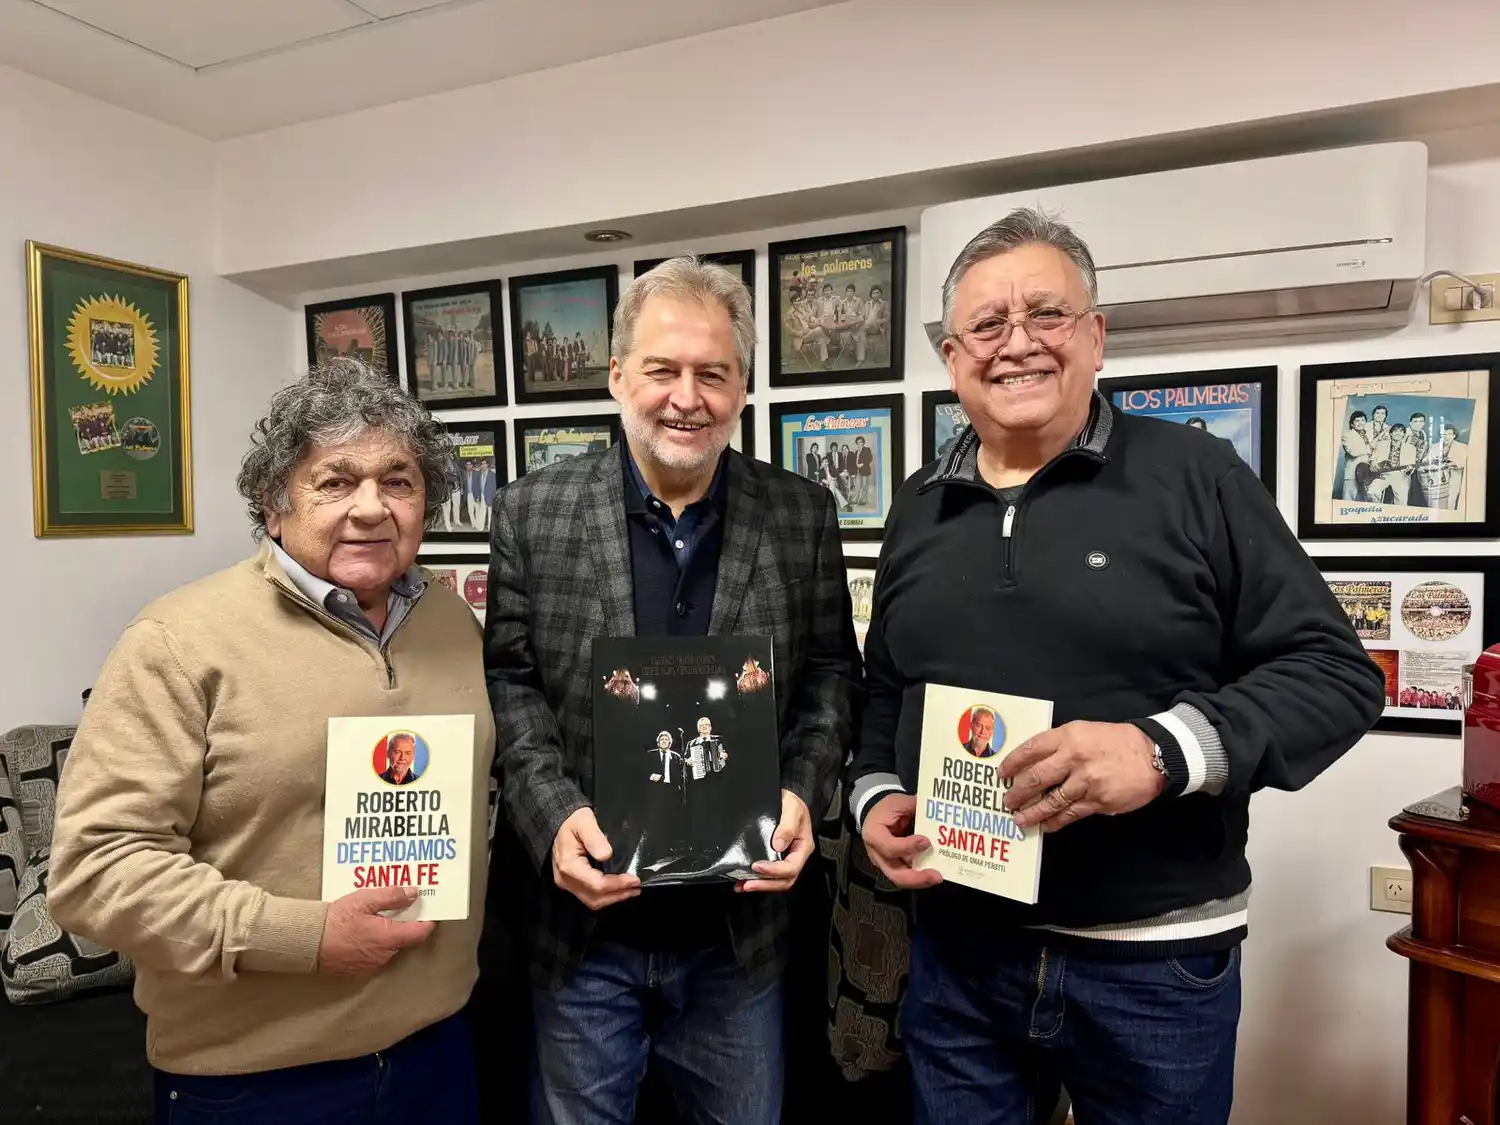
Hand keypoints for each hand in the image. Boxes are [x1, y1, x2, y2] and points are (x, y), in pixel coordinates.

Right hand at [317, 885, 434, 975]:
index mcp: (389, 938)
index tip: (430, 910)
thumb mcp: (364, 900)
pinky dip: (374, 943)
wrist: (307, 943)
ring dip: (387, 934)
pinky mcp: (357, 970)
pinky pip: (374, 955)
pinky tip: (363, 931)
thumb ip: (391, 896)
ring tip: (377, 917)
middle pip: (404, 939)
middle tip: (399, 907)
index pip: (420, 933)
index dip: (428, 921)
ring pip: (388, 948)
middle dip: (404, 924)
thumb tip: (413, 893)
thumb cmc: (336, 920)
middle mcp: (384, 956)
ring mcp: (371, 966)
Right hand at [552, 807, 639, 910]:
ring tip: (631, 890)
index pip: (596, 884)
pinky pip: (590, 896)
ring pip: (592, 901)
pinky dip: (606, 896)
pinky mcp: (571, 884)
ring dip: (613, 898)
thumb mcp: (585, 822)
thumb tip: (606, 855)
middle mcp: (565, 879)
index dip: (617, 884)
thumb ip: (595, 838)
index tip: (635, 879)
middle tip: (636, 887)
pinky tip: (618, 889)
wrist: (560, 822)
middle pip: (595, 898)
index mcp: (569, 865)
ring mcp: (567, 883)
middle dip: (618, 895)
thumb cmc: (573, 820)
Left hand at [740, 790, 813, 892]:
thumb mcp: (792, 808)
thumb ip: (787, 826)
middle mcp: (795, 856)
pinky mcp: (775, 858)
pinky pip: (768, 875)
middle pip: (784, 880)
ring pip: (776, 881)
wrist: (786, 800)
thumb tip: (778, 845)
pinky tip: (743, 881)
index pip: (791, 867)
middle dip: (765, 884)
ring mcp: (785, 859)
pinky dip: (756, 880)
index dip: (774, 871)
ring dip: (760, 885)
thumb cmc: (792, 803)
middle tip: (747, 884)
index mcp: (803, 847)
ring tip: (742, 885)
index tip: (757, 866)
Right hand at [859, 792, 941, 889]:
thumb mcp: (898, 802)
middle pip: (894, 874)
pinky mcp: (895, 867)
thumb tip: (936, 807)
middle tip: (936, 876)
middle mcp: (877, 855)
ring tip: (938, 876)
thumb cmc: (885, 809)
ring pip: (902, 879)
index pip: (889, 847)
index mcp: (874, 835)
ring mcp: (885, 864)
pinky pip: (907, 876)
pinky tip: (935, 873)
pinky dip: (921, 876)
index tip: (926, 841)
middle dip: (916, 878)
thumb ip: (915, 806)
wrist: (875, 815)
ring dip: (921, 880)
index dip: (908, 847)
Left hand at [1001, 721, 1165, 831]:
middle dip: (1018, 791)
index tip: (1002, 774)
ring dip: (1032, 812)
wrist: (1153, 756)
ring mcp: (1086, 781)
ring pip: (1051, 800)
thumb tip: (1034, 762)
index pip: (1032, 748)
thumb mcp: (1086, 731)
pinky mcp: (1098, 801)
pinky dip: (1055, 822)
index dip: (1013, 762)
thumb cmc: (1117, 742)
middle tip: (1007, 800)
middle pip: (1036, 776)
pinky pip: (1071, 814)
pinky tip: (1045, 826)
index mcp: (1069, 736)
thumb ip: (1061, 744)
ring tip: (1019, 819)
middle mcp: (1074, 758)